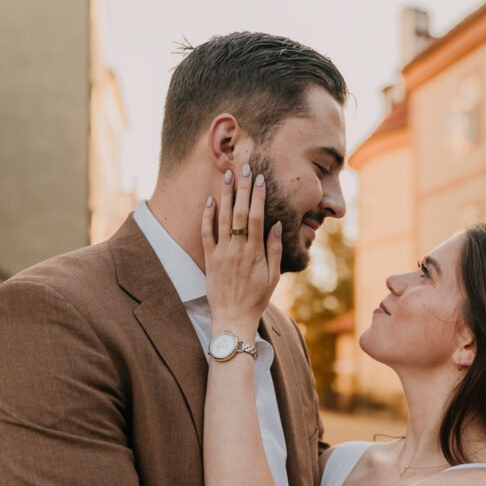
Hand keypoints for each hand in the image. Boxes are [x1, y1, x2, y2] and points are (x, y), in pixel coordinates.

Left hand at [201, 166, 281, 329]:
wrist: (233, 318)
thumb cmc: (256, 298)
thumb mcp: (273, 276)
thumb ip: (275, 250)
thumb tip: (277, 225)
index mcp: (255, 252)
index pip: (256, 217)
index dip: (257, 196)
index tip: (259, 178)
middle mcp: (237, 249)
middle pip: (239, 212)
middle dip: (242, 188)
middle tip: (244, 167)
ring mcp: (222, 253)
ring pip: (222, 218)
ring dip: (225, 195)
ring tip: (227, 175)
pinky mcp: (210, 259)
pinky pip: (207, 234)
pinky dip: (207, 216)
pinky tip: (209, 200)